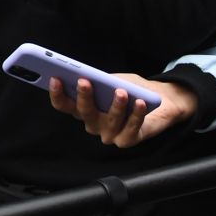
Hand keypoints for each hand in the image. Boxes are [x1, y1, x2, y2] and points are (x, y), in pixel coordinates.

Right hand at [49, 74, 194, 146]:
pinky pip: (130, 129)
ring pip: (109, 122)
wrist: (161, 100)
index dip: (57, 94)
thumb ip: (100, 81)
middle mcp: (93, 124)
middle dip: (83, 97)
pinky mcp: (128, 140)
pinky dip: (135, 115)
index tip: (55, 78)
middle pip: (84, 113)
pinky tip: (139, 103)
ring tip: (121, 92)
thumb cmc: (132, 89)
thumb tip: (87, 75)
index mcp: (84, 109)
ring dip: (115, 106)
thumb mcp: (113, 80)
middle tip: (84, 82)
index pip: (64, 105)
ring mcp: (110, 134)